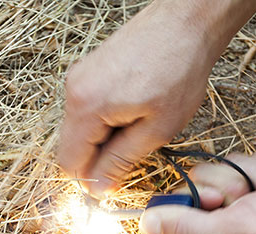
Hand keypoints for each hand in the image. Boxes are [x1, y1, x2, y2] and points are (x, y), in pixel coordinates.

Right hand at [58, 0, 255, 194]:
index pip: (70, 163)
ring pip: (81, 128)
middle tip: (134, 154)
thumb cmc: (179, 71)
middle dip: (99, 158)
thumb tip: (98, 188)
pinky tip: (135, 111)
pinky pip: (89, 108)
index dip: (90, 181)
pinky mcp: (90, 70)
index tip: (114, 186)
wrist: (186, 22)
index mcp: (86, 106)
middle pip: (72, 146)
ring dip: (105, 139)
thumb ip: (121, 161)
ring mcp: (80, 77)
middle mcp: (74, 90)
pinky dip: (107, 120)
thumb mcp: (156, 129)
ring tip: (140, 126)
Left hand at [139, 149, 255, 233]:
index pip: (175, 204)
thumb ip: (186, 227)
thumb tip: (143, 225)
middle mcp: (219, 222)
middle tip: (252, 201)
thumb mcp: (232, 233)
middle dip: (232, 182)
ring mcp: (243, 201)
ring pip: (230, 163)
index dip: (196, 192)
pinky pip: (255, 157)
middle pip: (201, 177)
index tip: (219, 200)